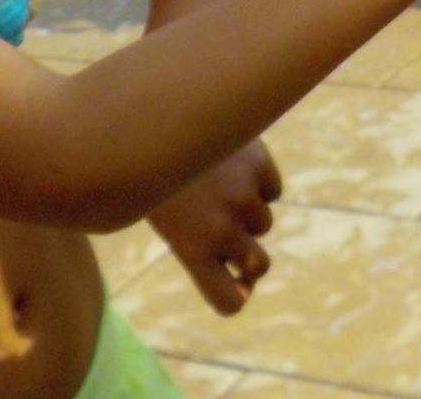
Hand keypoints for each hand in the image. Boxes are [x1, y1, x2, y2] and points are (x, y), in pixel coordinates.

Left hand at [146, 139, 281, 314]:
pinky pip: (272, 190)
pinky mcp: (258, 165)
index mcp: (190, 250)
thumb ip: (206, 249)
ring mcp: (242, 196)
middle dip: (251, 259)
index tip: (236, 284)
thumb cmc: (156, 178)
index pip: (229, 301)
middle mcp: (220, 228)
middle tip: (232, 236)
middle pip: (258, 266)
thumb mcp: (169, 218)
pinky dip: (258, 182)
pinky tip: (232, 166)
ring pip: (264, 222)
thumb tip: (251, 274)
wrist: (149, 120)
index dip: (237, 295)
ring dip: (249, 212)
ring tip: (218, 187)